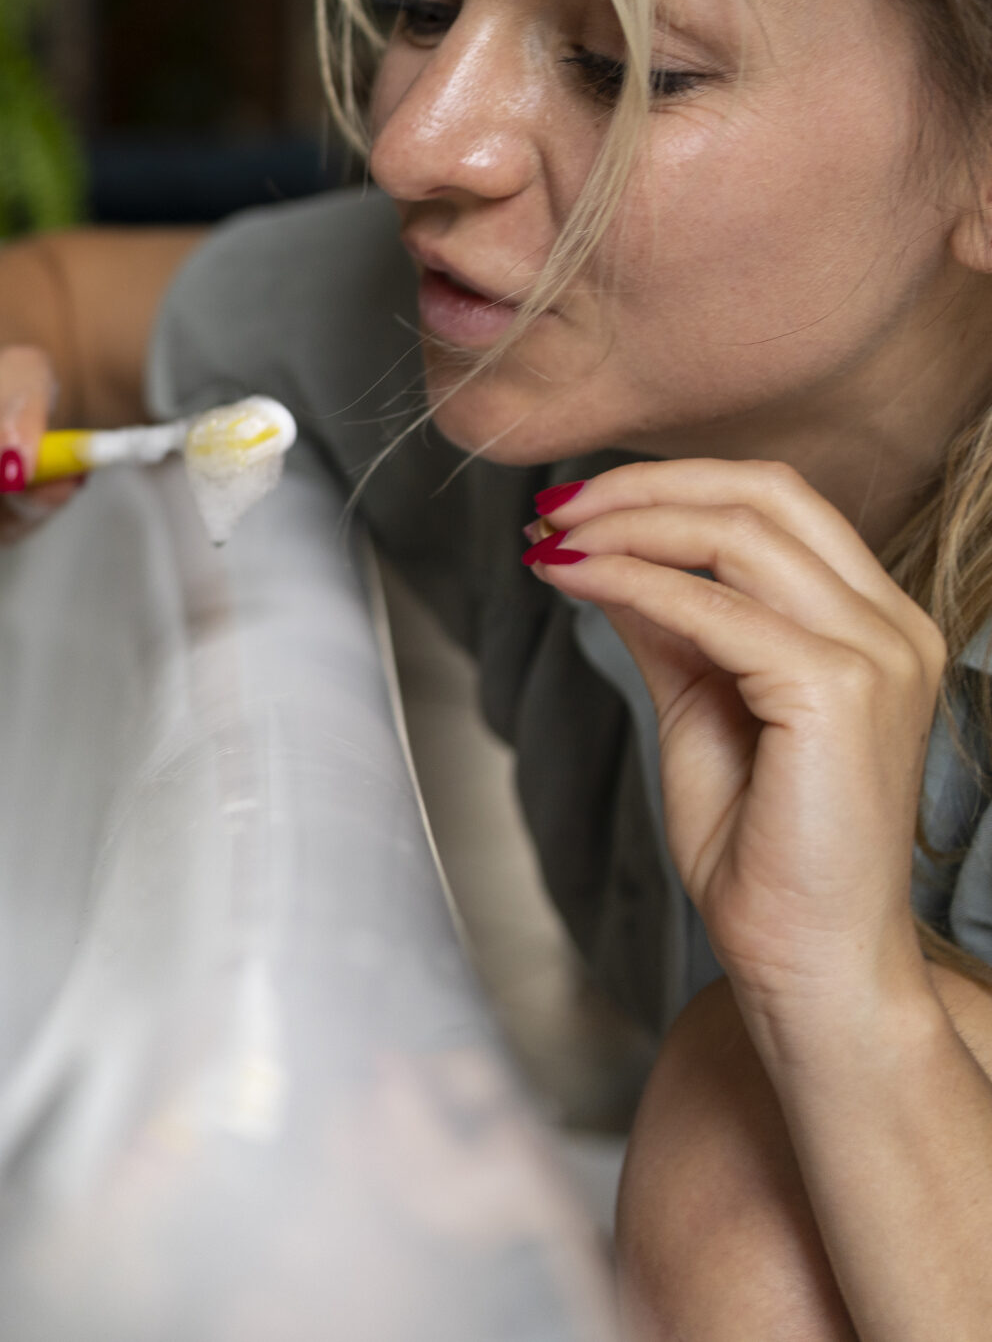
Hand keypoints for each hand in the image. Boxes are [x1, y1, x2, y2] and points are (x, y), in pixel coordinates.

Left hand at [528, 461, 945, 1019]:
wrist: (804, 955)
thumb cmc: (760, 851)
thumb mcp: (701, 707)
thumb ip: (672, 628)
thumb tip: (607, 558)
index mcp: (874, 623)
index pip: (776, 503)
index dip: (666, 486)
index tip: (572, 507)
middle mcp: (892, 628)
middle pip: (764, 493)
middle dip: (641, 487)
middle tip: (551, 509)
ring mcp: (876, 655)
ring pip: (738, 533)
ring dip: (626, 524)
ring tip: (550, 540)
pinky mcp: (838, 693)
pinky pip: (713, 608)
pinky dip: (629, 579)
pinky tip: (572, 580)